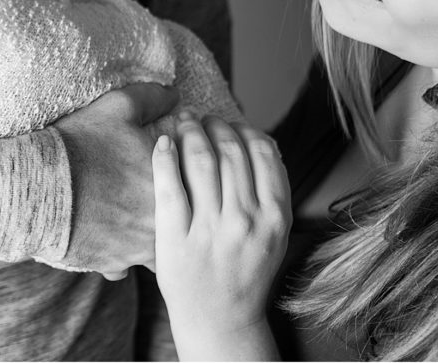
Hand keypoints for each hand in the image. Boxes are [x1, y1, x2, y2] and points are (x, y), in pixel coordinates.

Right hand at [50, 83, 181, 278]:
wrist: (36, 187)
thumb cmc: (78, 144)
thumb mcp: (116, 107)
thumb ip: (152, 98)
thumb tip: (175, 95)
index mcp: (170, 182)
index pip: (199, 181)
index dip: (189, 172)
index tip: (178, 166)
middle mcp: (162, 219)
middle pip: (187, 220)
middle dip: (181, 210)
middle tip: (161, 197)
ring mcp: (140, 246)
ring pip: (163, 250)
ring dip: (155, 238)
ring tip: (138, 222)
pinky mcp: (114, 263)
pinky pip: (128, 267)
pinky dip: (123, 255)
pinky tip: (114, 240)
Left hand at [153, 114, 290, 360]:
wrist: (219, 321)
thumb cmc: (244, 273)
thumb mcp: (274, 234)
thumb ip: (271, 192)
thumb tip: (263, 142)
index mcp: (274, 217)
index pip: (263, 153)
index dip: (243, 129)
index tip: (229, 122)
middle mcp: (246, 221)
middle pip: (230, 151)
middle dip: (214, 125)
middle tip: (200, 116)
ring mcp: (211, 230)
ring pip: (201, 162)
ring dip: (190, 132)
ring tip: (182, 122)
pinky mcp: (177, 239)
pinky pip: (169, 186)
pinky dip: (165, 157)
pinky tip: (162, 143)